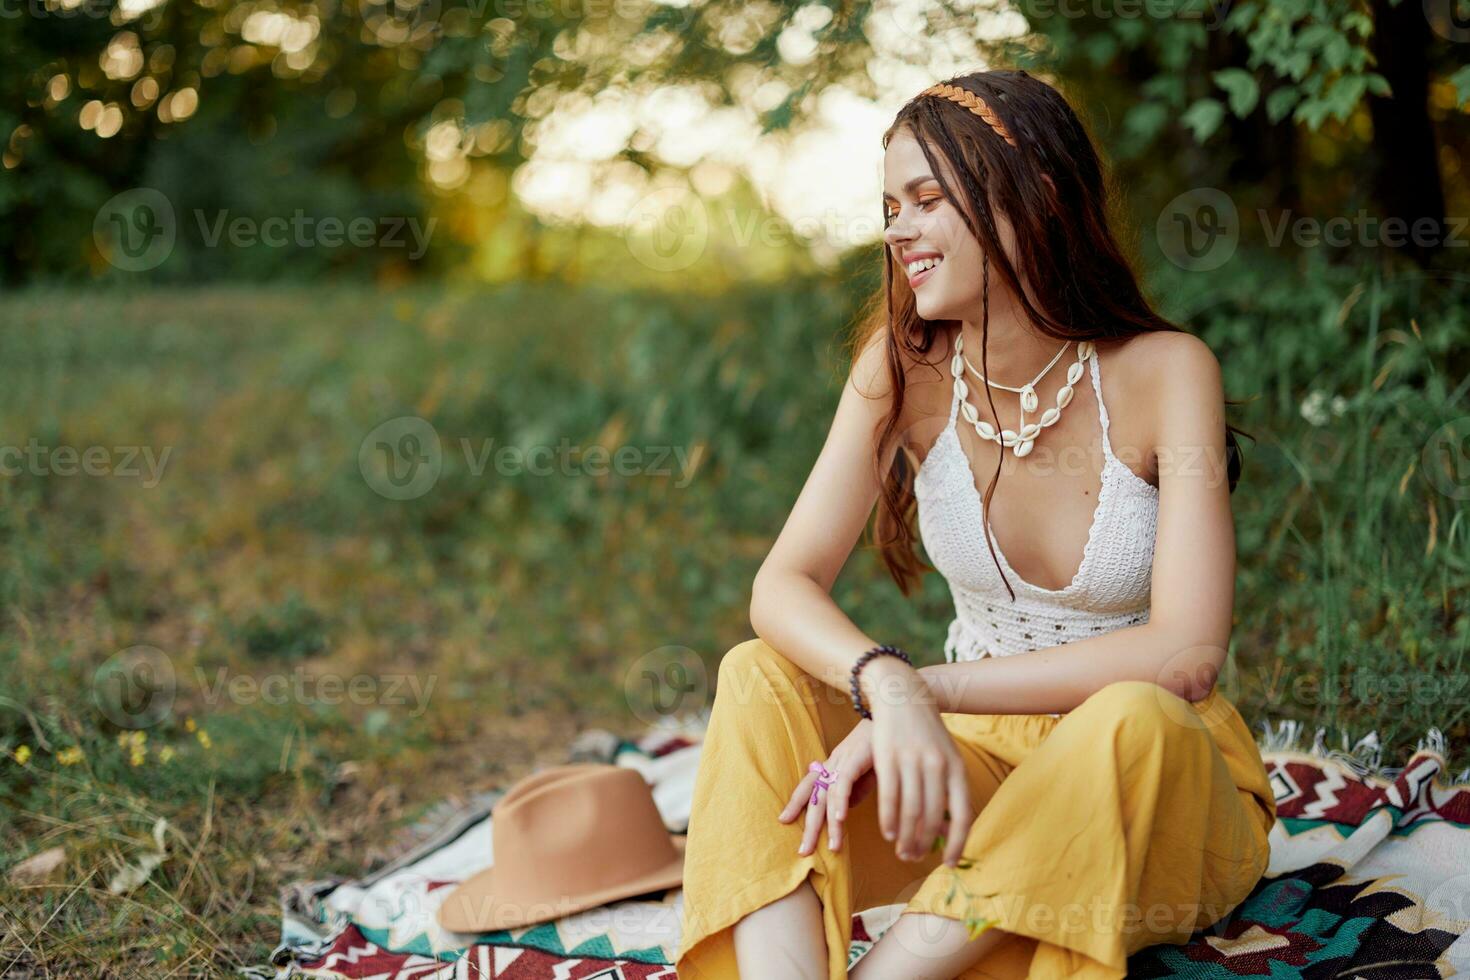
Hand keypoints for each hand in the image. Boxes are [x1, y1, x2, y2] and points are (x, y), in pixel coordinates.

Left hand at [777, 719, 877, 856]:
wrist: (894, 714)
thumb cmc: (882, 742)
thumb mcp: (867, 771)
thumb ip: (855, 790)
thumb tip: (843, 812)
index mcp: (834, 764)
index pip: (810, 785)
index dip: (796, 802)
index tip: (784, 820)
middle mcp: (834, 762)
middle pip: (815, 797)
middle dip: (809, 826)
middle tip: (803, 851)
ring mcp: (843, 760)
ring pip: (829, 796)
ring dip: (831, 825)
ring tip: (833, 847)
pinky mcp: (857, 758)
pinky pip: (845, 784)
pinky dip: (842, 802)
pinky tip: (841, 820)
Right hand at [864, 660, 974, 867]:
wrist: (903, 695)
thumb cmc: (927, 733)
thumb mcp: (948, 757)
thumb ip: (950, 789)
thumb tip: (952, 829)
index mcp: (957, 768)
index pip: (963, 815)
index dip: (956, 843)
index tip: (946, 863)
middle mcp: (937, 766)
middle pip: (933, 817)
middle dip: (923, 844)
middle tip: (914, 858)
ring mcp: (912, 761)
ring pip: (910, 811)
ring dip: (905, 837)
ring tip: (901, 850)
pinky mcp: (888, 757)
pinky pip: (889, 796)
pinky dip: (888, 819)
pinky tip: (887, 832)